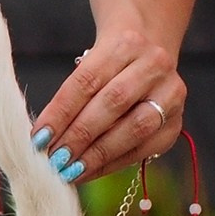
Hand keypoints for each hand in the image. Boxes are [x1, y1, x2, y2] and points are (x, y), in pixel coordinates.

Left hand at [29, 27, 185, 183]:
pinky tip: (88, 171)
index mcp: (126, 44)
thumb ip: (70, 97)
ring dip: (98, 153)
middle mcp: (154, 64)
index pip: (87, 81)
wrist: (149, 55)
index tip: (39, 138)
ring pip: (135, 127)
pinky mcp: (176, 122)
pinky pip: (143, 148)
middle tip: (54, 158)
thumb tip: (43, 140)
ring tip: (70, 170)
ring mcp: (171, 93)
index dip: (60, 112)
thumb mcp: (89, 65)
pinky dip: (112, 163)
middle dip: (79, 135)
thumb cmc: (108, 66)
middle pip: (113, 102)